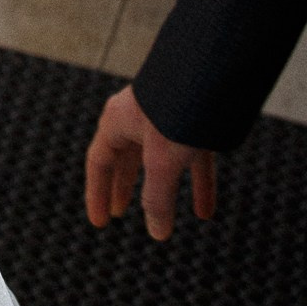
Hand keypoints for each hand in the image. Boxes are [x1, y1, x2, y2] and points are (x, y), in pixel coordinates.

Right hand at [85, 84, 216, 239]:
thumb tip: (157, 233)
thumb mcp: (161, 162)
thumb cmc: (175, 110)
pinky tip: (205, 209)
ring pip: (161, 162)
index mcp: (118, 122)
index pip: (99, 162)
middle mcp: (138, 119)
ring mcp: (166, 119)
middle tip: (120, 212)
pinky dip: (195, 184)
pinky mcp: (193, 122)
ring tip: (166, 219)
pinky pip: (191, 159)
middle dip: (126, 188)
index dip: (98, 193)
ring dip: (165, 191)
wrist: (208, 72)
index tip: (101, 222)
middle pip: (126, 160)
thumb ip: (157, 199)